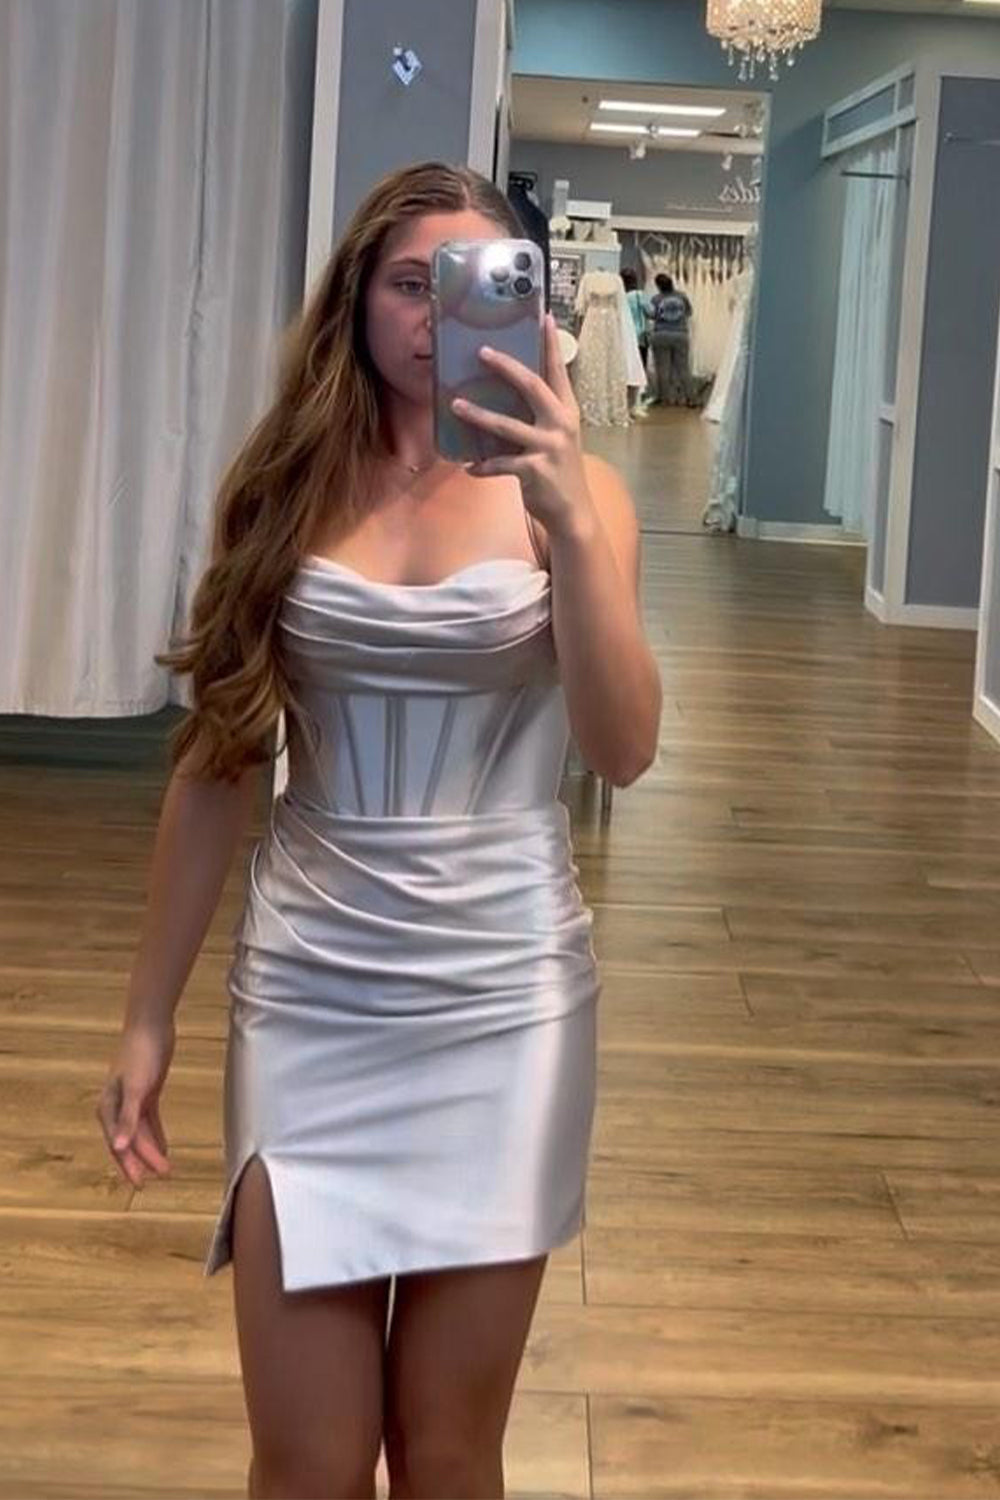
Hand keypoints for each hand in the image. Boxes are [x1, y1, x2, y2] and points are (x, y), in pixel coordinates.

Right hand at [96, 1020, 174, 1188]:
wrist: (151, 1026)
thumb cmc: (140, 1056)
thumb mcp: (136, 1089)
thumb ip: (129, 1120)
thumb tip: (118, 1148)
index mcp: (109, 1108)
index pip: (119, 1145)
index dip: (129, 1165)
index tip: (141, 1183)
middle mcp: (118, 1107)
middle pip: (130, 1141)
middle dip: (144, 1161)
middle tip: (161, 1177)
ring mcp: (132, 1099)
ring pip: (141, 1133)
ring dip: (152, 1150)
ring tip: (166, 1168)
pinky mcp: (147, 1092)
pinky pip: (150, 1121)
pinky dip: (156, 1135)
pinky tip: (164, 1148)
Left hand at [451, 313, 596, 539]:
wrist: (573, 511)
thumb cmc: (559, 470)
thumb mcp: (558, 437)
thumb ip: (541, 414)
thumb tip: (511, 391)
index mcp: (567, 411)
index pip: (558, 371)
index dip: (551, 344)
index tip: (543, 316)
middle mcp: (560, 424)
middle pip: (531, 387)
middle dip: (505, 367)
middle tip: (481, 352)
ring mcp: (548, 448)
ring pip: (506, 425)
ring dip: (478, 415)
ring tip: (456, 405)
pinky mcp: (534, 471)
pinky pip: (500, 464)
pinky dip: (482, 465)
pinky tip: (468, 466)